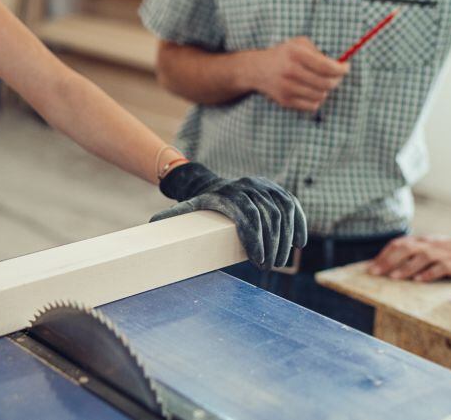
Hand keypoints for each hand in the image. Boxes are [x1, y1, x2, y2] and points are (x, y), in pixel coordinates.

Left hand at [151, 162, 306, 269]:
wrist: (210, 185)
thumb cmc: (199, 206)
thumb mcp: (185, 211)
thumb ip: (171, 218)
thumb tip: (150, 225)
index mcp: (227, 195)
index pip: (247, 218)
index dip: (255, 241)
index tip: (258, 264)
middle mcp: (247, 186)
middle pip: (268, 217)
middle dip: (272, 246)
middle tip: (270, 267)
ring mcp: (263, 185)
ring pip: (283, 212)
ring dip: (286, 238)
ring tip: (281, 260)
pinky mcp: (276, 189)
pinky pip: (293, 205)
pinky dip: (299, 223)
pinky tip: (300, 243)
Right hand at [255, 37, 348, 111]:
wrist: (257, 69)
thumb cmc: (284, 54)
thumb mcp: (299, 44)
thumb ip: (319, 52)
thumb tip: (339, 65)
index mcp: (295, 54)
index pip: (326, 66)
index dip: (341, 69)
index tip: (346, 68)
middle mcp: (290, 71)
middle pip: (326, 83)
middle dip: (337, 80)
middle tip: (337, 76)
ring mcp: (287, 87)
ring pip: (321, 95)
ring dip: (325, 89)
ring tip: (322, 83)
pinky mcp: (285, 100)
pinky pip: (312, 105)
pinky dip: (316, 99)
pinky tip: (312, 91)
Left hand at [367, 234, 450, 281]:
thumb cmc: (449, 250)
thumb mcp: (429, 248)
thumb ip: (412, 253)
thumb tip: (388, 264)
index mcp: (421, 241)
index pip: (397, 245)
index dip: (383, 255)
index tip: (370, 267)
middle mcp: (428, 245)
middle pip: (405, 249)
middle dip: (388, 261)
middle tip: (374, 273)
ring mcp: (441, 254)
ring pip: (421, 258)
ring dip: (406, 268)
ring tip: (393, 277)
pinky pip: (440, 268)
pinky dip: (429, 273)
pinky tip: (420, 280)